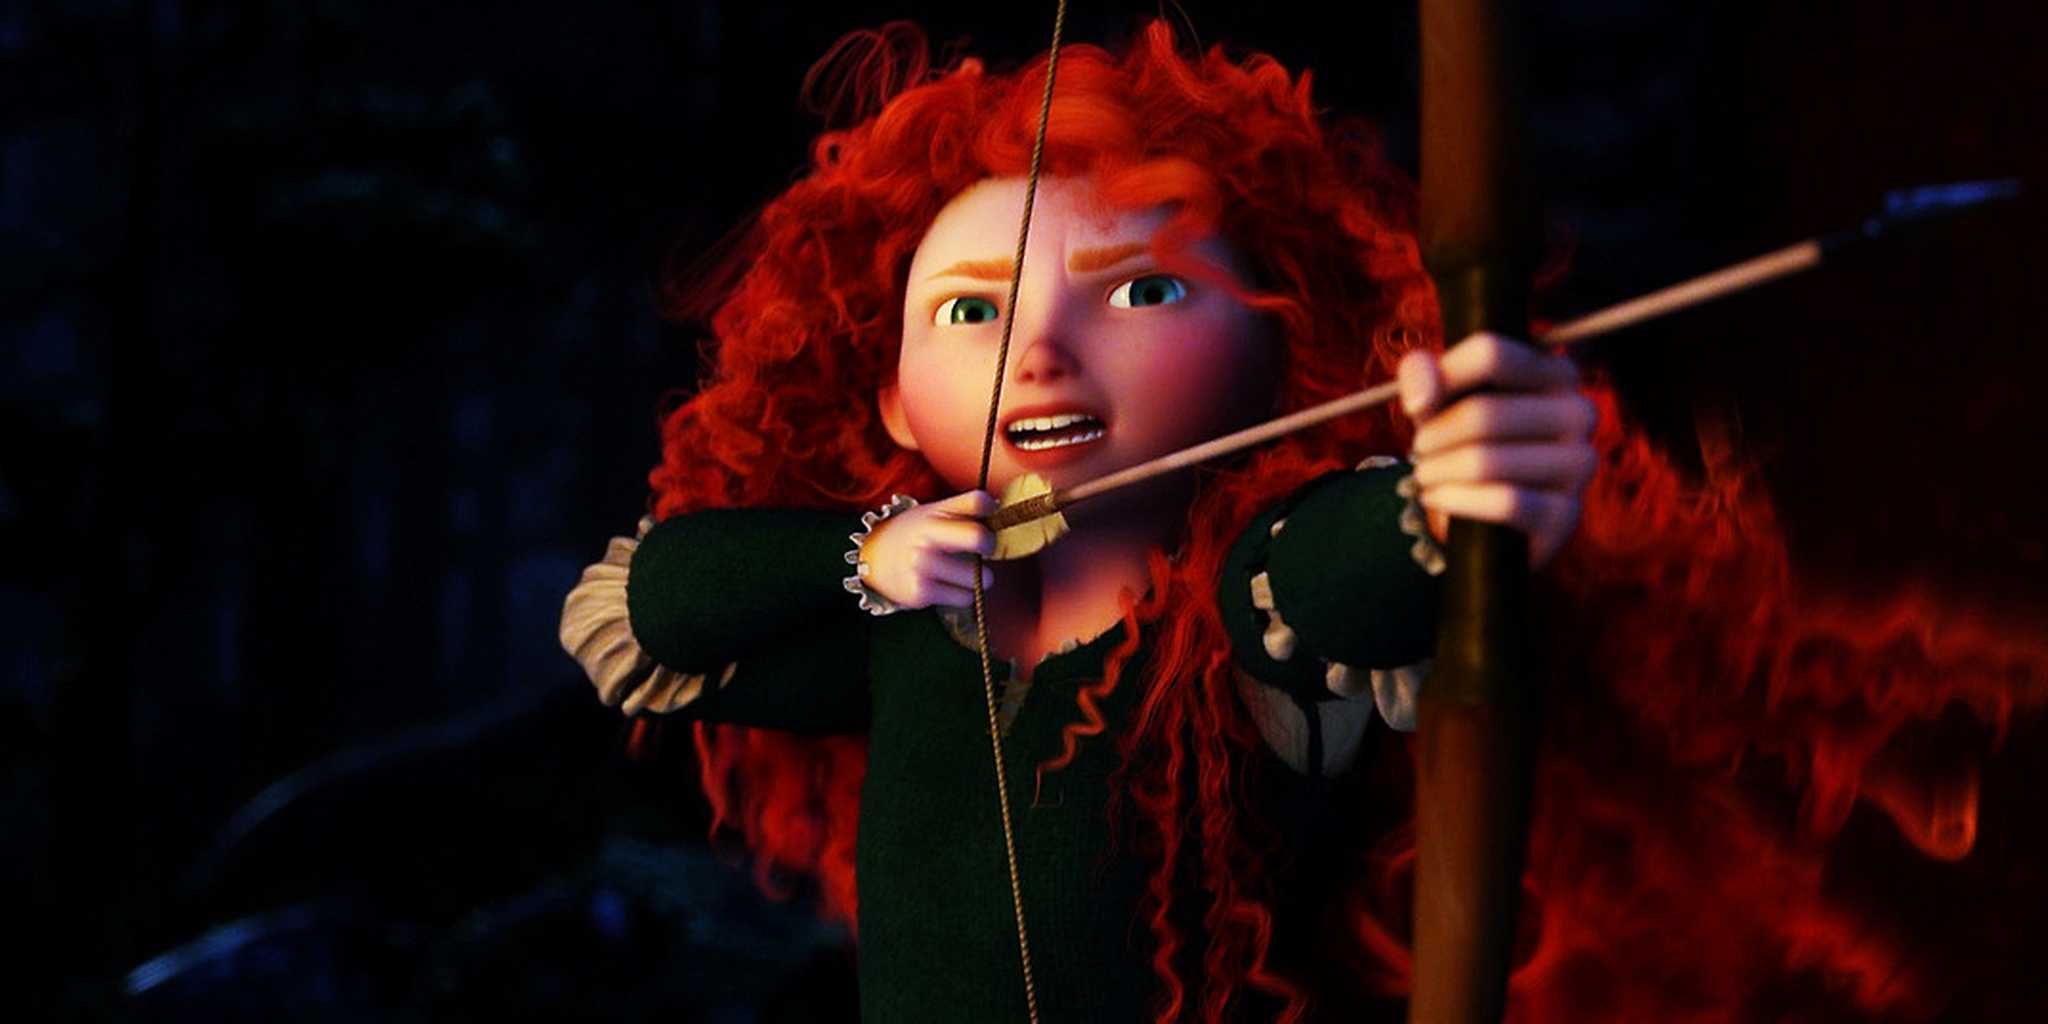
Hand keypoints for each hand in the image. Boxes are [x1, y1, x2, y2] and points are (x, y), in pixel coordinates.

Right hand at [858, 489, 999, 609]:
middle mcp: (926, 536)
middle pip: (979, 537)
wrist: (872, 560)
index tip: (991, 516)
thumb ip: (964, 508)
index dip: (991, 509)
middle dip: (989, 546)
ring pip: (977, 577)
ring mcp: (922, 565)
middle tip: (984, 550)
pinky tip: (946, 585)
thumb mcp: (933, 513)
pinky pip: (963, 598)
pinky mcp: (920, 592)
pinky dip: (961, 594)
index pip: (977, 502)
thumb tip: (1000, 507)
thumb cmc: (914, 535)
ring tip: (962, 572)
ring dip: (976, 578)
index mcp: (934, 512)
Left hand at [1397, 332, 1598, 568]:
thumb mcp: (1441, 401)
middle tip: (1420, 451)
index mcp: (1556, 372)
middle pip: (1483, 413)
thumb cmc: (1466, 443)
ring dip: (1437, 471)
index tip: (1419, 404)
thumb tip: (1421, 397)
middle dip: (1434, 437)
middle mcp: (1579, 412)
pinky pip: (1503, 502)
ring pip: (1486, 461)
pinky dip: (1455, 500)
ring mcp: (1578, 464)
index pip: (1492, 353)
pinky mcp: (1566, 513)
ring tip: (1426, 475)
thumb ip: (1423, 375)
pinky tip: (1437, 498)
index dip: (1443, 377)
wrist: (1488, 517)